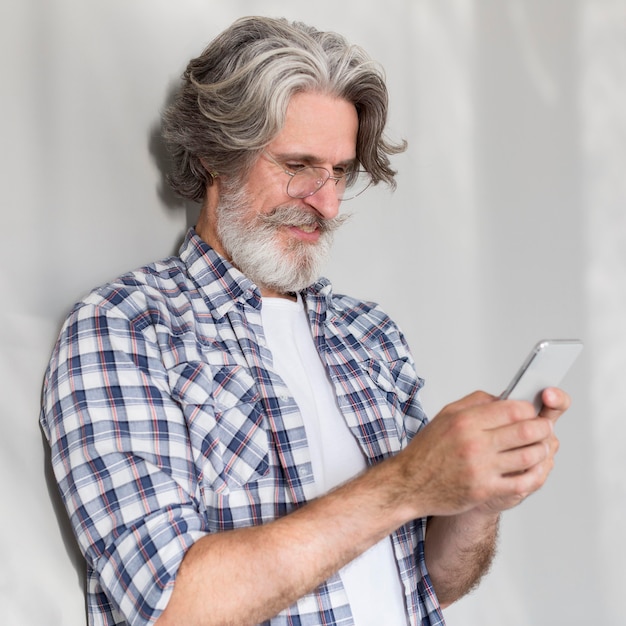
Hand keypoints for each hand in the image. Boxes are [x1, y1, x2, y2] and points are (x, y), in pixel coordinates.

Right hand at [397, 387, 570, 517]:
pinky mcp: (484, 490)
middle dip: (542, 428)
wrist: (409, 484)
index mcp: (465, 420)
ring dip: (542, 451)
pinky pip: (522, 482)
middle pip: (526, 431)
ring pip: (529, 456)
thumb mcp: (445, 415)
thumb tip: (504, 398)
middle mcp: (474, 442)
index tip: (531, 412)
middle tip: (544, 429)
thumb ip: (475, 403)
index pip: (513, 409)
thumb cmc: (427, 450)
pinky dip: (534, 475)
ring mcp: (480, 468)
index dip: (529, 409)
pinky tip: (533, 470)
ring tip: (540, 448)